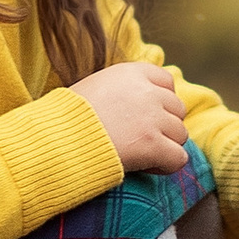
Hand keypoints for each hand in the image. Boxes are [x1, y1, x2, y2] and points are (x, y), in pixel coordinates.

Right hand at [73, 59, 188, 173]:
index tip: (144, 116)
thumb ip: (122, 89)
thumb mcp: (95, 87)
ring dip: (165, 145)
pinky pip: (178, 158)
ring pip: (180, 134)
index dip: (160, 101)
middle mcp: (147, 91)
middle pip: (176, 109)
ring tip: (140, 153)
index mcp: (132, 73)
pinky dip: (166, 165)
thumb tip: (138, 102)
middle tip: (140, 138)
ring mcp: (152, 118)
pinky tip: (146, 166)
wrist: (58, 139)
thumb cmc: (68, 117)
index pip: (166, 81)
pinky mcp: (153, 145)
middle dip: (163, 125)